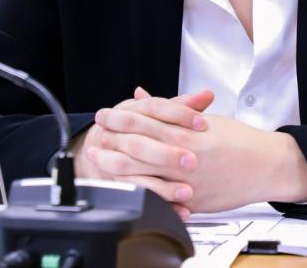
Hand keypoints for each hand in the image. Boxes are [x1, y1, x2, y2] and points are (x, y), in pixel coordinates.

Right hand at [74, 88, 213, 218]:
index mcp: (130, 111)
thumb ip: (182, 105)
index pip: (154, 108)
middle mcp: (119, 135)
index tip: (202, 124)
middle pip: (141, 144)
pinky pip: (138, 196)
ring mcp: (115, 160)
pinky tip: (181, 211)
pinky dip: (161, 205)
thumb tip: (207, 95)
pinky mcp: (120, 183)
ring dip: (162, 186)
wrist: (99, 146)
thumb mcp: (154, 112)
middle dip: (166, 154)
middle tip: (193, 161)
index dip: (179, 114)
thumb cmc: (135, 126)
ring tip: (188, 191)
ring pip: (135, 173)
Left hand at [90, 90, 306, 213]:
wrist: (265, 165)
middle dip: (113, 136)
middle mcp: (185, 153)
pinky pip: (158, 197)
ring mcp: (187, 179)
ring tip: (99, 156)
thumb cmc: (239, 140)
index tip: (107, 112)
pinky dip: (138, 190)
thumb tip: (141, 95)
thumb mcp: (204, 118)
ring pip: (143, 172)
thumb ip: (169, 108)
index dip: (122, 115)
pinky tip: (123, 185)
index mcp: (188, 130)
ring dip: (116, 164)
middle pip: (138, 143)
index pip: (147, 119)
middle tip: (97, 129)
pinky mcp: (191, 199)